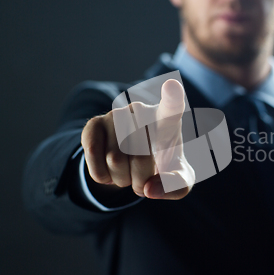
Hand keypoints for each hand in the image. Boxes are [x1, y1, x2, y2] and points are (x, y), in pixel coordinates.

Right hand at [81, 79, 194, 199]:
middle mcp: (141, 110)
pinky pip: (93, 156)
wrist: (134, 162)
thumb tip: (149, 189)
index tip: (172, 86)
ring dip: (122, 180)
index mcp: (168, 119)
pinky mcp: (94, 124)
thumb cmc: (164, 165)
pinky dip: (102, 176)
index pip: (172, 106)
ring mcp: (116, 115)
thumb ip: (176, 186)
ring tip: (128, 171)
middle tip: (144, 176)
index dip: (172, 97)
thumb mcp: (180, 179)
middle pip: (141, 158)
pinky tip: (109, 170)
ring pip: (115, 160)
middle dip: (142, 180)